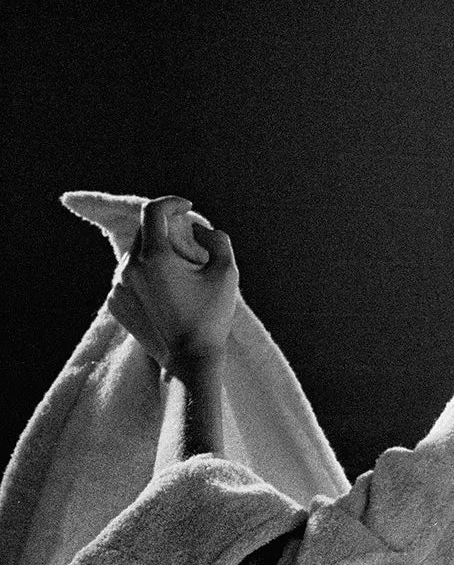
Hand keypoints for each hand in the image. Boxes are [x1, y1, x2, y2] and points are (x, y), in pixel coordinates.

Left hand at [107, 195, 238, 374]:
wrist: (190, 361)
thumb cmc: (211, 318)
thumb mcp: (227, 274)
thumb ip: (217, 240)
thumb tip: (198, 230)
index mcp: (155, 257)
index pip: (154, 211)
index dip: (172, 203)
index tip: (186, 208)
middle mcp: (129, 268)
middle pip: (144, 232)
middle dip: (166, 232)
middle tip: (189, 247)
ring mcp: (118, 286)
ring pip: (135, 255)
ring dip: (155, 256)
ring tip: (178, 277)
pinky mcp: (114, 303)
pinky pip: (127, 277)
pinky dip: (144, 276)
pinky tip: (164, 294)